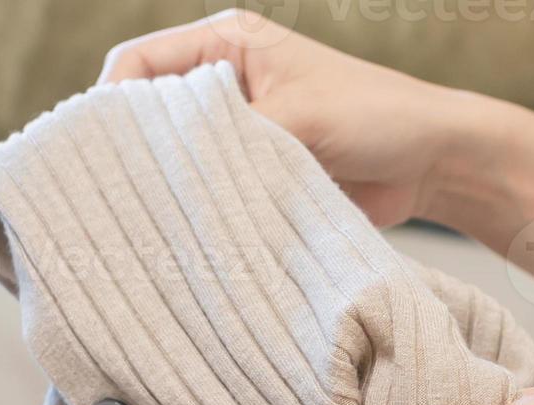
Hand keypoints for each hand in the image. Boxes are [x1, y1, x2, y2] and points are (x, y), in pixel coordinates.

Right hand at [101, 10, 510, 226]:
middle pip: (149, 113)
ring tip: (145, 218)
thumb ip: (229, 139)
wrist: (436, 163)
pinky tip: (185, 231)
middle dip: (133, 150)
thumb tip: (169, 171)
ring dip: (167, 184)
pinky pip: (210, 188)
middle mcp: (227, 82)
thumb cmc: (377, 117)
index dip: (110, 105)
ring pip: (178, 156)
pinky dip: (197, 207)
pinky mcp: (259, 171)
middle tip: (113, 193)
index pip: (139, 64)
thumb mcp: (297, 119)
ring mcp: (242, 129)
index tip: (97, 152)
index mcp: (228, 44)